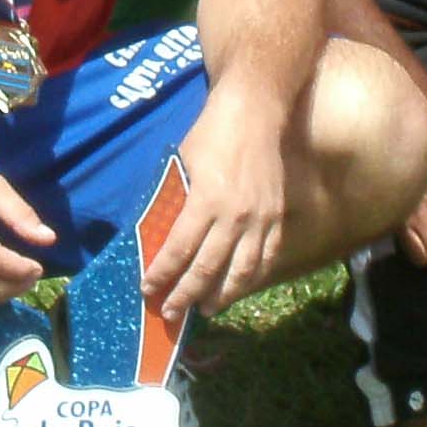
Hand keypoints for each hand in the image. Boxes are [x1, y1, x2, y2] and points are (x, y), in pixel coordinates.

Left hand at [148, 94, 289, 320]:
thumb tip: (160, 234)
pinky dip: (251, 278)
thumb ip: (176, 201)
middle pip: (207, 269)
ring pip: (241, 272)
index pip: (179, 250)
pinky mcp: (277, 217)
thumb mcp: (182, 165)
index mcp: (206, 202)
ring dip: (221, 295)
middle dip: (186, 294)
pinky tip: (238, 288)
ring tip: (205, 309)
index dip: (162, 274)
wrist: (255, 113)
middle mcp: (235, 217)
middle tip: (171, 312)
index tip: (149, 288)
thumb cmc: (211, 135)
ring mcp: (260, 219)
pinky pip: (265, 258)